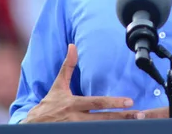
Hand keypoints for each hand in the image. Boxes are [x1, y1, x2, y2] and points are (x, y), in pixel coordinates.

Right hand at [22, 44, 137, 122]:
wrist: (32, 126)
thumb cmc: (48, 105)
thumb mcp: (57, 85)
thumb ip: (68, 66)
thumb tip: (72, 46)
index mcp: (74, 104)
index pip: (97, 103)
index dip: (114, 102)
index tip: (129, 101)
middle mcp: (76, 118)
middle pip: (103, 119)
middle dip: (122, 117)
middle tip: (139, 115)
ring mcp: (76, 129)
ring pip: (101, 129)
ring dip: (118, 126)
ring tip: (134, 124)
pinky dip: (105, 132)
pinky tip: (120, 131)